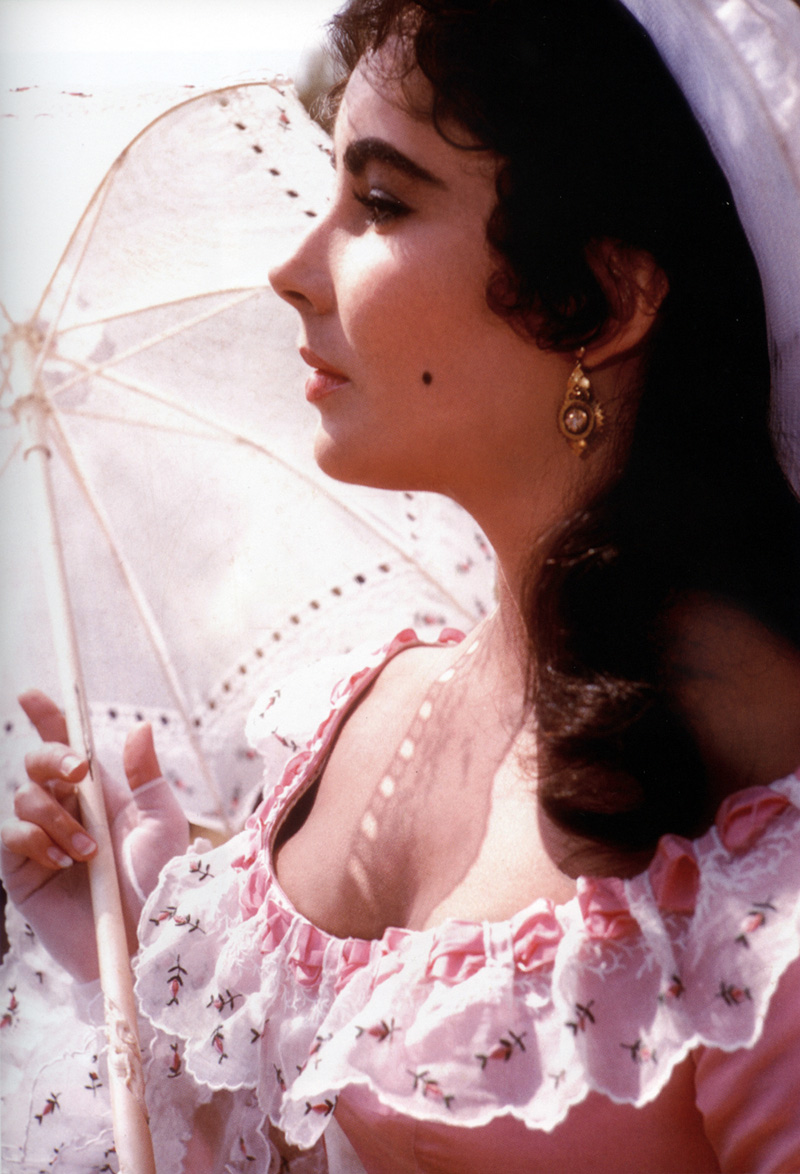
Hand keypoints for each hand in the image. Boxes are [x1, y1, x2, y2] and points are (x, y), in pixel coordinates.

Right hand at [0, 691, 189, 981]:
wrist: (142, 936)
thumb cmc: (157, 881)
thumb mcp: (161, 822)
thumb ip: (146, 774)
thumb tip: (140, 725)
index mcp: (99, 793)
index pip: (68, 748)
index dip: (48, 719)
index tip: (33, 697)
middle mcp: (67, 810)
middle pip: (37, 762)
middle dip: (53, 758)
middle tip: (79, 775)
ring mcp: (42, 840)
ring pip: (23, 798)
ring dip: (56, 817)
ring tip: (87, 850)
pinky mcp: (22, 872)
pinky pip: (9, 838)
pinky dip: (34, 840)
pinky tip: (62, 860)